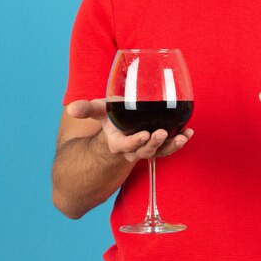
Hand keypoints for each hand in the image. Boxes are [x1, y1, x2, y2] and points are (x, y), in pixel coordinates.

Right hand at [66, 99, 193, 161]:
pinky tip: (189, 132)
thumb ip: (86, 110)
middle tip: (161, 133)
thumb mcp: (98, 112)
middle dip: (155, 143)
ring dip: (172, 145)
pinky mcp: (159, 146)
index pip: (126, 146)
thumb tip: (71, 109)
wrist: (118, 134)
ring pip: (160, 152)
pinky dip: (180, 140)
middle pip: (146, 150)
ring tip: (183, 137)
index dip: (135, 142)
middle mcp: (134, 150)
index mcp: (118, 143)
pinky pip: (170, 147)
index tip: (145, 135)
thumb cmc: (109, 120)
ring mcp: (147, 149)